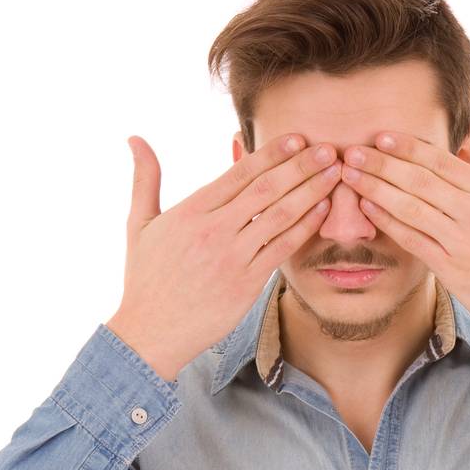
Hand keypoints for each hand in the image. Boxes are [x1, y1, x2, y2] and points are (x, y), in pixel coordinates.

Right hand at [106, 133, 343, 380]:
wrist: (151, 332)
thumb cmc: (145, 278)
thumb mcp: (140, 223)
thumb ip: (145, 179)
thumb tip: (135, 138)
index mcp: (192, 210)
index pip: (239, 172)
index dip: (272, 152)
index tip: (297, 138)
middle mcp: (215, 230)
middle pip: (266, 188)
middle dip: (301, 165)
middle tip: (328, 149)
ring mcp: (232, 257)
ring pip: (280, 215)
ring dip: (311, 191)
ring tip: (335, 173)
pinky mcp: (246, 283)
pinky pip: (281, 249)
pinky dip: (304, 227)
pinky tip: (323, 210)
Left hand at [337, 112, 469, 356]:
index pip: (443, 162)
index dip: (408, 147)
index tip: (380, 135)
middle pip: (419, 181)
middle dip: (381, 163)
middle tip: (350, 150)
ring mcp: (462, 244)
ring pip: (411, 208)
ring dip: (376, 189)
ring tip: (350, 174)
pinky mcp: (452, 272)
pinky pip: (413, 241)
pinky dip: (388, 223)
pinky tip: (368, 209)